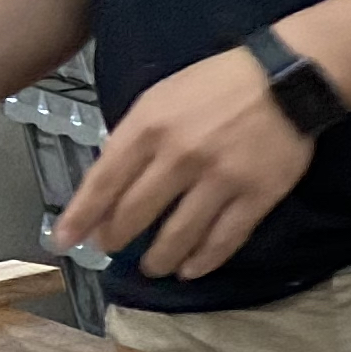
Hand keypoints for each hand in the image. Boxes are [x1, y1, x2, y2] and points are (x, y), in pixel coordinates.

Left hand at [55, 46, 316, 280]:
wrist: (286, 81)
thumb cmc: (217, 84)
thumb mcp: (162, 97)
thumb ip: (137, 136)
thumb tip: (115, 180)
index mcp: (149, 127)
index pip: (104, 181)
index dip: (81, 216)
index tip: (64, 240)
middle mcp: (179, 157)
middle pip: (136, 212)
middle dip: (117, 237)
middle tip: (111, 249)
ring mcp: (220, 180)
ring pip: (180, 233)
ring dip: (160, 258)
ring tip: (154, 268)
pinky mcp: (257, 196)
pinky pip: (225, 238)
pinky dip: (205, 260)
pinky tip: (191, 270)